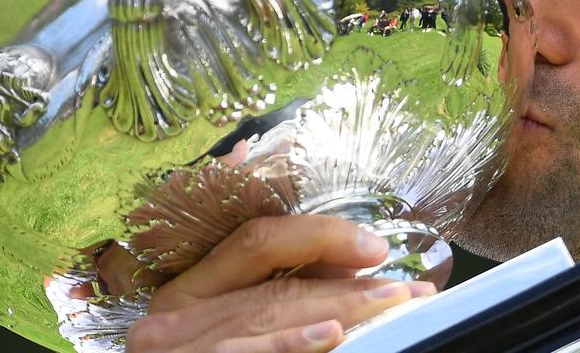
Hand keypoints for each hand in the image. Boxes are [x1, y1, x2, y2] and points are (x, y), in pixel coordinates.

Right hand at [126, 214, 435, 351]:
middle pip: (274, 284)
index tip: (375, 249)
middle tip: (407, 289)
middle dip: (348, 284)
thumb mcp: (230, 331)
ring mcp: (175, 349)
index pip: (256, 242)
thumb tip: (346, 271)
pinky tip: (331, 336)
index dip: (321, 237)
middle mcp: (173, 315)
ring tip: (392, 305)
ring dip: (340, 309)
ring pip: (269, 315)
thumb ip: (272, 300)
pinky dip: (290, 344)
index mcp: (186, 294)